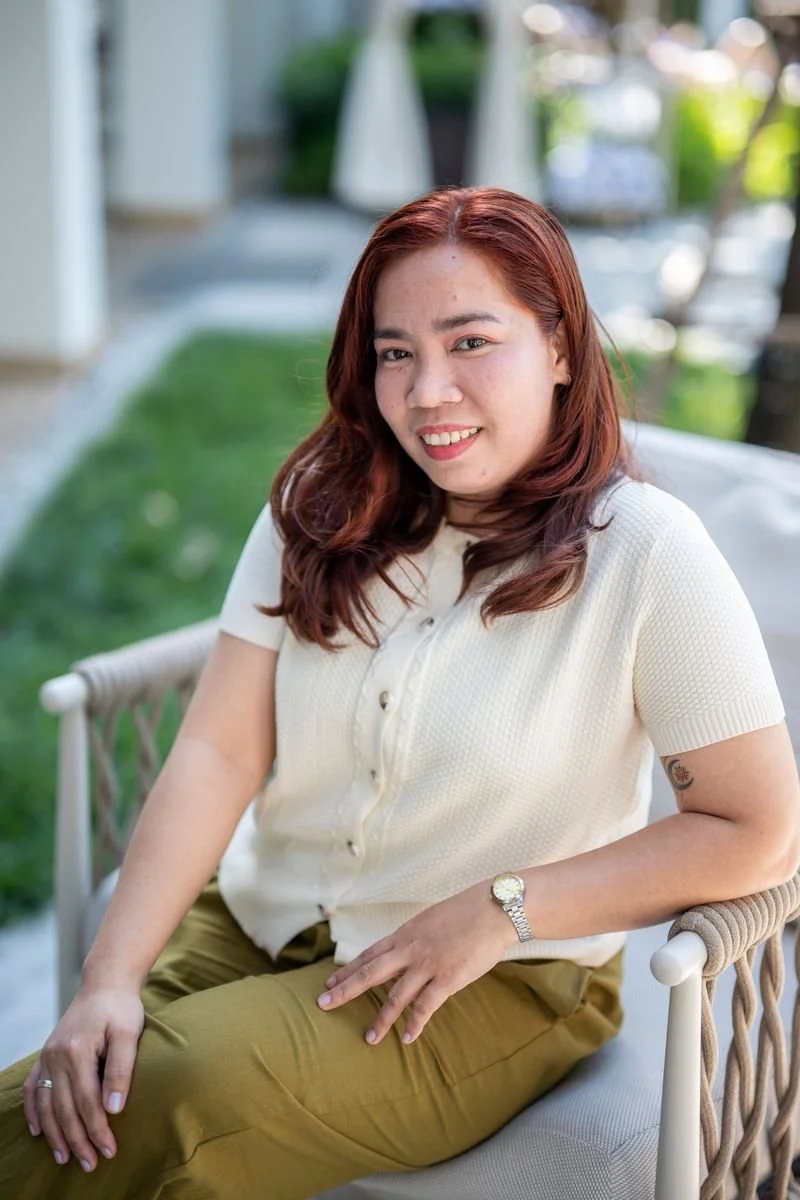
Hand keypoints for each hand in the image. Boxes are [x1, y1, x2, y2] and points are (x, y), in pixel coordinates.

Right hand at [23, 985, 144, 1172]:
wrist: (105, 984)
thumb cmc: (121, 1008)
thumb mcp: (129, 1032)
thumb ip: (121, 1068)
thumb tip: (114, 1108)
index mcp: (76, 1050)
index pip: (86, 1101)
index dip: (97, 1129)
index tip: (109, 1150)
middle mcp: (56, 1056)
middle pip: (64, 1108)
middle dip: (77, 1139)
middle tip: (90, 1164)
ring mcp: (48, 1056)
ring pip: (46, 1104)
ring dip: (55, 1134)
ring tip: (66, 1157)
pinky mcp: (46, 1055)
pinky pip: (32, 1089)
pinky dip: (33, 1111)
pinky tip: (38, 1131)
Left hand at [317, 882, 511, 1044]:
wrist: (493, 908)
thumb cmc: (466, 912)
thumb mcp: (431, 920)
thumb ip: (417, 939)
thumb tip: (407, 952)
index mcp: (406, 934)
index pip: (369, 954)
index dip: (349, 968)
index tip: (330, 980)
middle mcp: (410, 949)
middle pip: (370, 972)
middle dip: (345, 989)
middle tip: (323, 1003)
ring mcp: (427, 965)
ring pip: (396, 996)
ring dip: (381, 1019)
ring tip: (369, 1038)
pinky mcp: (447, 979)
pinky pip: (426, 1006)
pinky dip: (415, 1023)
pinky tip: (407, 1038)